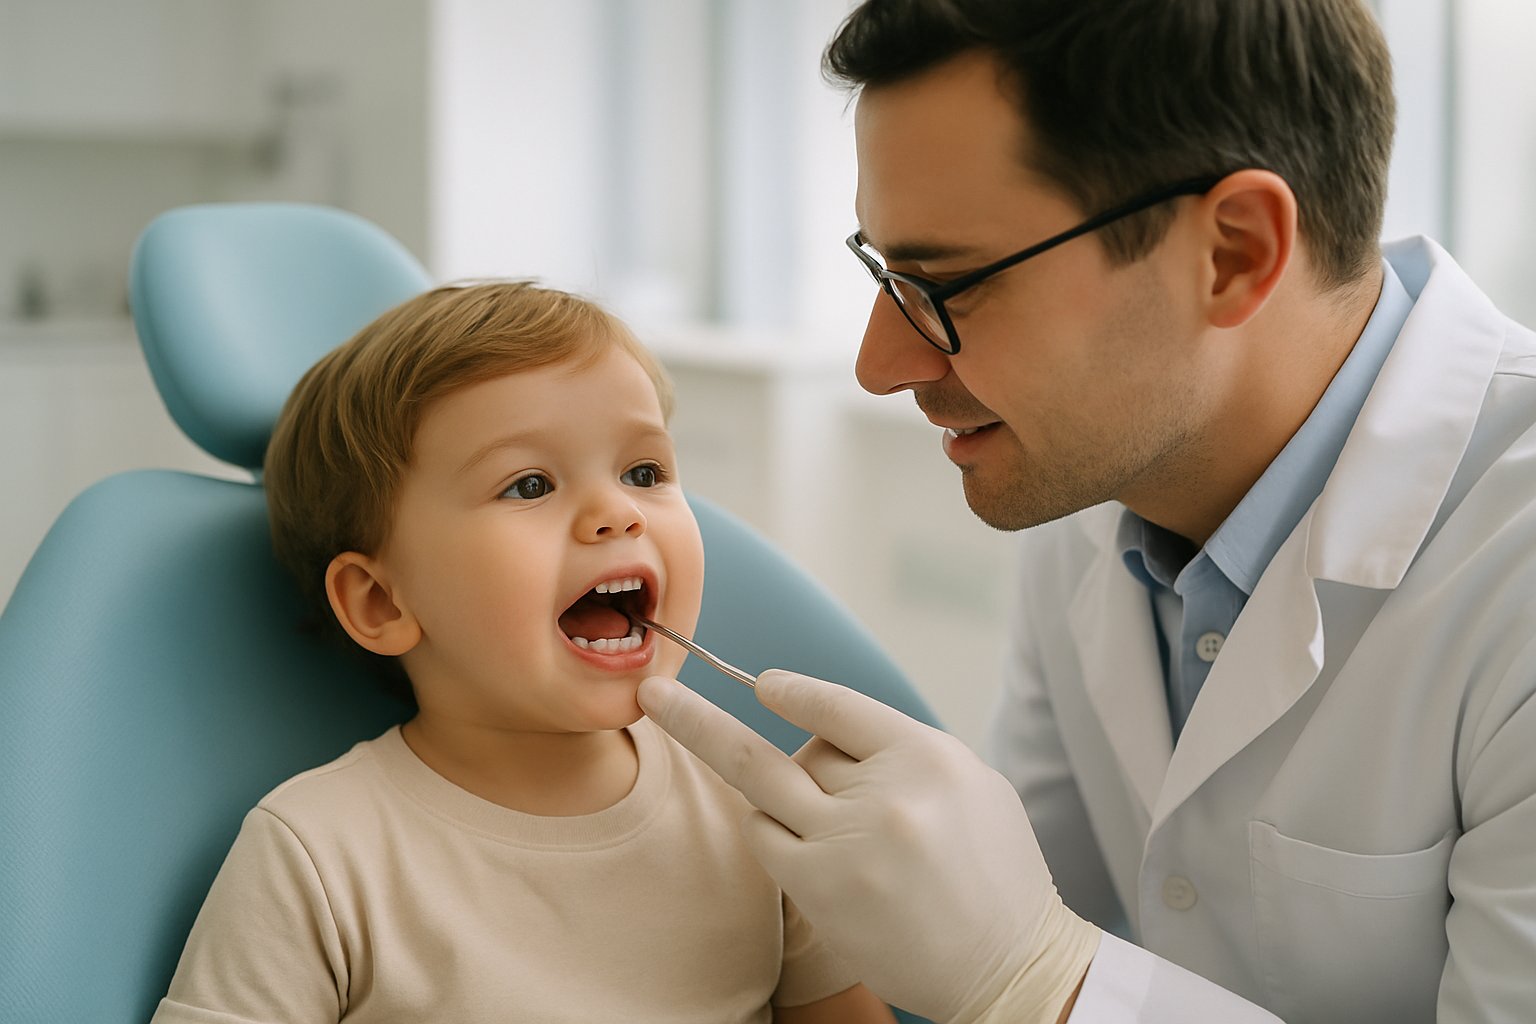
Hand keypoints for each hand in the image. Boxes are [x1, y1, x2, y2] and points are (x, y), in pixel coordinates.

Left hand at [638, 670, 1098, 1023]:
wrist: (1012, 966)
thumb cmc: (993, 873)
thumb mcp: (969, 783)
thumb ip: (897, 750)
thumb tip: (822, 725)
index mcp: (928, 756)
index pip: (838, 705)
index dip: (792, 691)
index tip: (762, 683)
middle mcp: (885, 793)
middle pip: (788, 746)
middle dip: (709, 721)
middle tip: (654, 696)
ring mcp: (848, 843)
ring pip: (768, 789)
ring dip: (780, 795)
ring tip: (829, 823)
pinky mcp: (821, 889)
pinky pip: (765, 836)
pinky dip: (772, 830)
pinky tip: (805, 843)